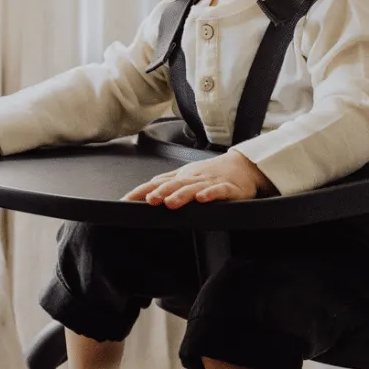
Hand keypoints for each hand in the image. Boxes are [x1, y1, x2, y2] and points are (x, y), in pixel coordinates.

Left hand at [122, 150, 274, 206]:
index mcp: (182, 177)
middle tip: (150, 200)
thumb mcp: (187, 176)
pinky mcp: (228, 189)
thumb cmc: (212, 173)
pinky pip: (219, 191)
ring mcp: (210, 183)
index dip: (141, 191)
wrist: (242, 166)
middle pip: (175, 185)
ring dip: (181, 195)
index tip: (126, 201)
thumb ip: (166, 183)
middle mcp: (193, 178)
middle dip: (161, 192)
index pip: (157, 183)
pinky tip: (203, 199)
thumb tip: (143, 191)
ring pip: (194, 188)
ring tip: (170, 202)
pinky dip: (210, 194)